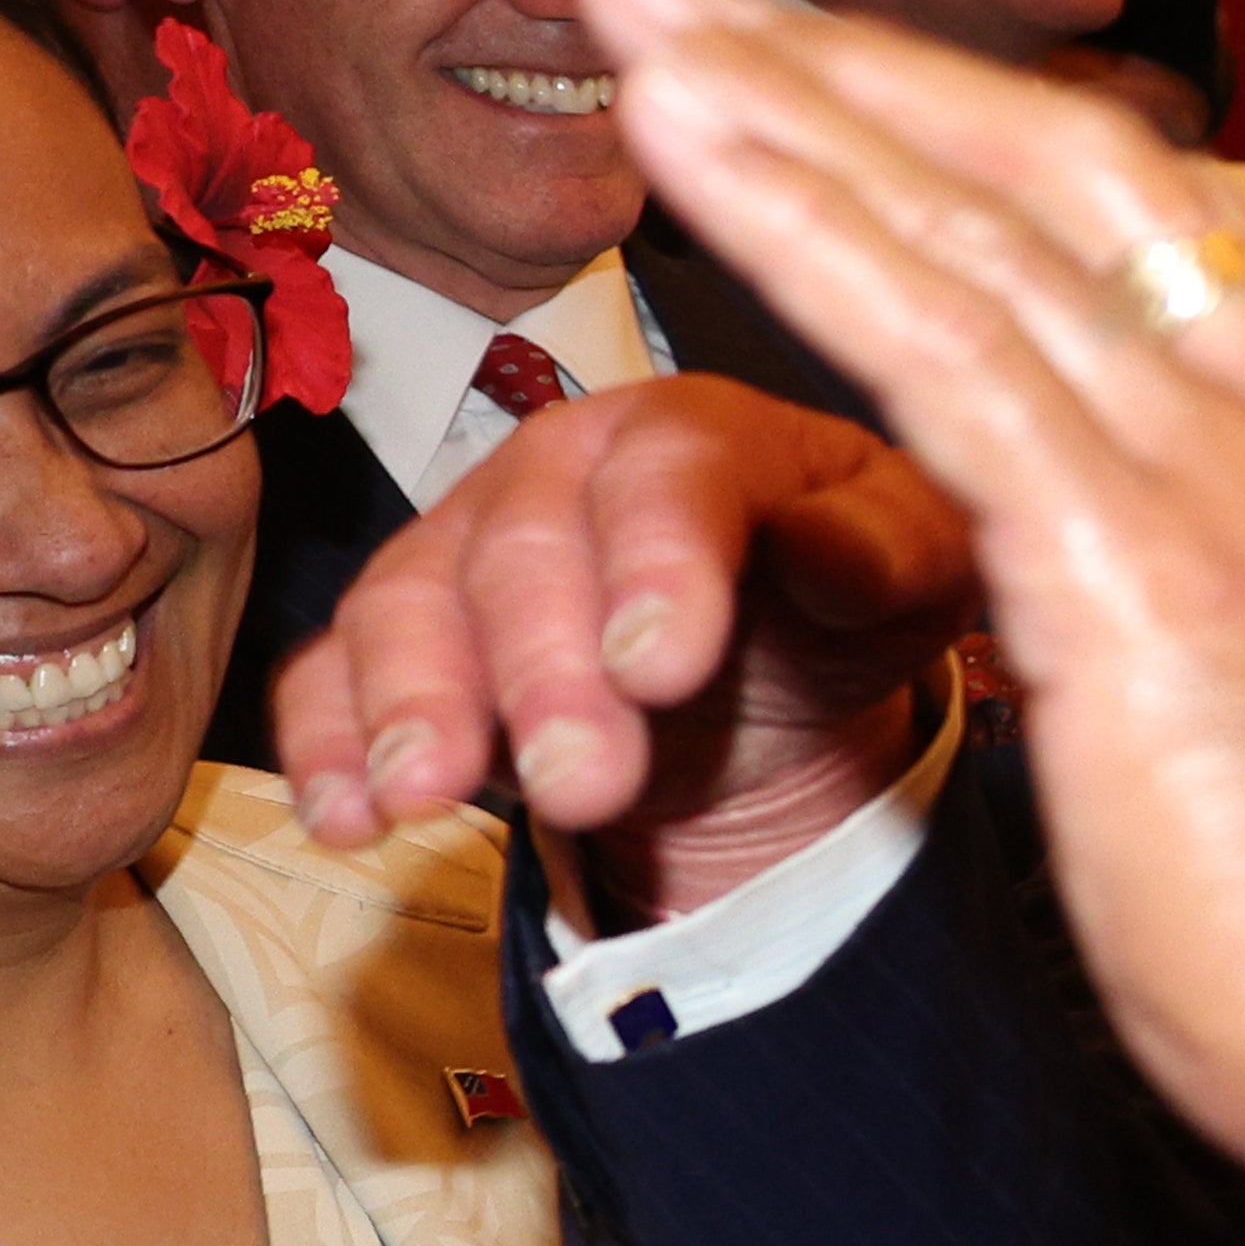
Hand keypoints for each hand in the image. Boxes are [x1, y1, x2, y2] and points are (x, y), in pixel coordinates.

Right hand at [270, 378, 979, 913]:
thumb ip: (888, 549)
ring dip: (413, 702)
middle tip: (578, 778)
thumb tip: (845, 548)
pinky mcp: (412, 634)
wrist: (770, 659)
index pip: (670, 472)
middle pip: (524, 546)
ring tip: (429, 794)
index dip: (660, 562)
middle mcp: (561, 469)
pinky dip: (328, 740)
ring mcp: (467, 545)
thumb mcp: (915, 566)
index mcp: (696, 430)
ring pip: (408, 599)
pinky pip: (336, 671)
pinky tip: (346, 814)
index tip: (666, 665)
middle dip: (541, 667)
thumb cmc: (845, 588)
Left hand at [559, 0, 1244, 1195]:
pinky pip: (938, 347)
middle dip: (861, 63)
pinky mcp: (1136, 556)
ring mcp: (1227, 477)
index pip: (1161, 231)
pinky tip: (689, 150)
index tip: (853, 78)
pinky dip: (802, 224)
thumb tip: (1183, 670)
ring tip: (640, 17)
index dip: (985, 134)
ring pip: (977, 230)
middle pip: (1062, 173)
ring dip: (790, 108)